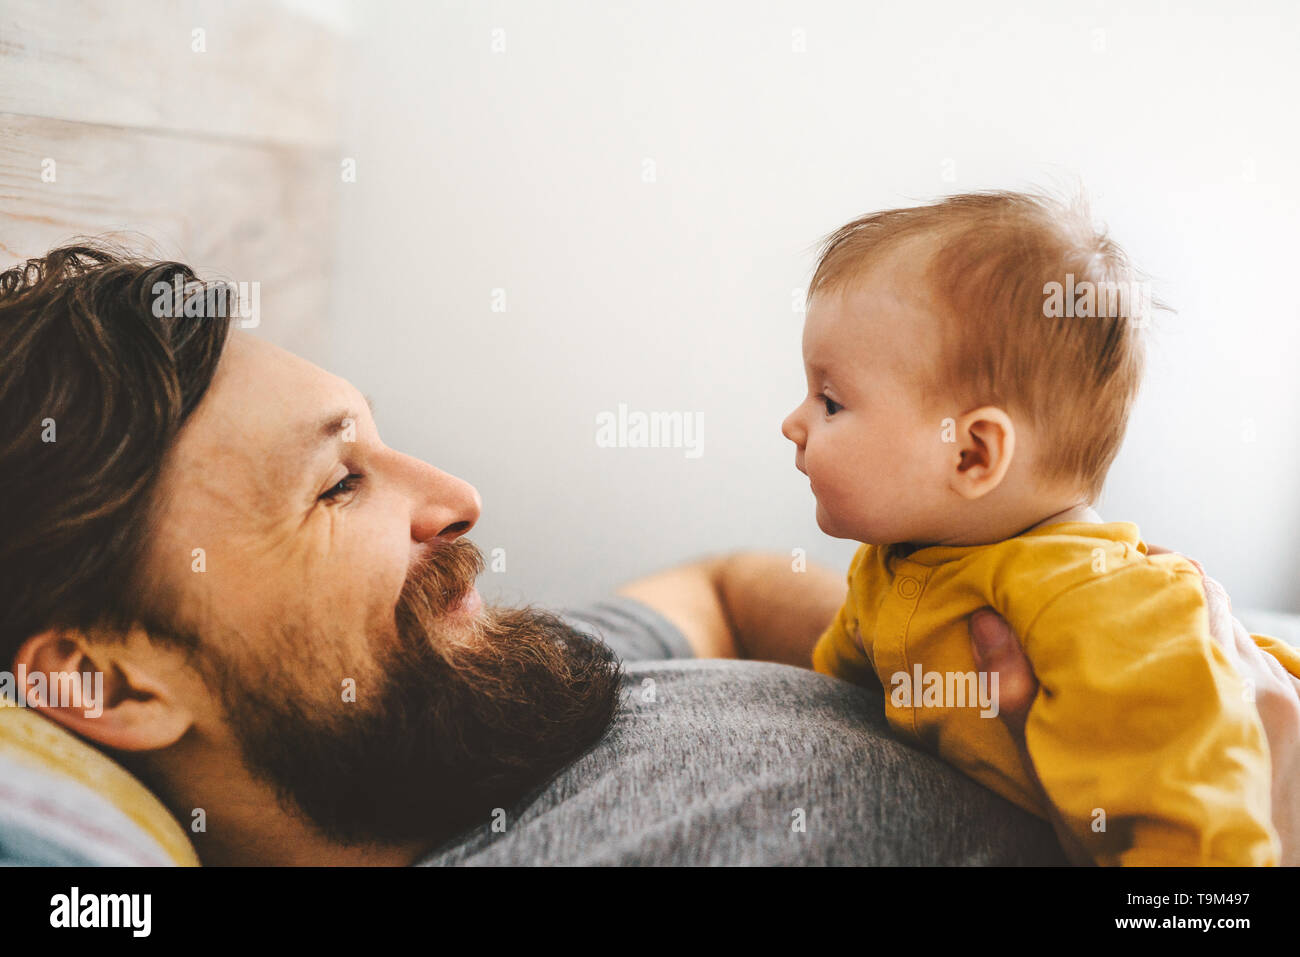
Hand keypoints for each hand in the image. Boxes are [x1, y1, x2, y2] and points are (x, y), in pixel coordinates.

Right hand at [969, 548, 1299, 865]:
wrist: (1202, 893)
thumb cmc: (1127, 838)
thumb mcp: (1056, 770)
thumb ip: (1020, 694)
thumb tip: (985, 620)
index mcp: (1186, 679)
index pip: (1173, 582)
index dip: (1135, 566)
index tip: (1099, 568)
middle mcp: (1244, 678)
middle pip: (1206, 596)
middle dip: (1161, 591)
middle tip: (1115, 600)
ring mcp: (1278, 700)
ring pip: (1231, 629)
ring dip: (1192, 624)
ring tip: (1146, 641)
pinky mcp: (1295, 720)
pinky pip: (1256, 664)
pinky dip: (1221, 659)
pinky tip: (1186, 681)